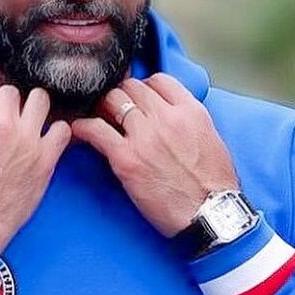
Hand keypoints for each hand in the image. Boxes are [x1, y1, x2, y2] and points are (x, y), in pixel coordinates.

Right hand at [0, 85, 71, 254]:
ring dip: (33, 108)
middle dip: (5, 104)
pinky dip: (56, 133)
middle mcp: (2, 126)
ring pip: (40, 100)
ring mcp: (26, 141)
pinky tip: (45, 141)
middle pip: (10, 92)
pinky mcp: (45, 160)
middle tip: (3, 120)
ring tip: (27, 122)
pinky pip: (62, 130)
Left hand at [70, 74, 239, 236]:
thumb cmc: (214, 184)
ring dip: (103, 107)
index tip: (138, 98)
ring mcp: (145, 136)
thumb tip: (172, 114)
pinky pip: (95, 129)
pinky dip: (83, 127)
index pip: (158, 79)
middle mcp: (166, 117)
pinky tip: (79, 130)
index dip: (144, 86)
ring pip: (112, 100)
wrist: (211, 215)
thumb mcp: (211, 138)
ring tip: (99, 117)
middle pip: (131, 87)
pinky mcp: (126, 158)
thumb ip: (189, 120)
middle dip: (122, 95)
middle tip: (115, 108)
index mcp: (190, 111)